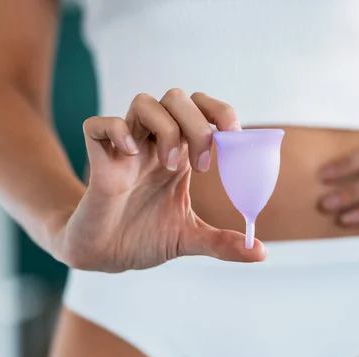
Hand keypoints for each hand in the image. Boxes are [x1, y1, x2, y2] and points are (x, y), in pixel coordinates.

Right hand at [57, 89, 265, 271]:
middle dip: (197, 123)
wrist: (106, 256)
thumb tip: (261, 253)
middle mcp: (154, 145)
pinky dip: (116, 131)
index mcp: (180, 155)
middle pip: (177, 98)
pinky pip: (97, 126)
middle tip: (202, 165)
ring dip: (166, 128)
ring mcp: (125, 150)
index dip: (220, 113)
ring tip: (170, 166)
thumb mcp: (190, 239)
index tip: (234, 136)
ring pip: (143, 102)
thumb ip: (223, 243)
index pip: (202, 109)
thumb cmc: (145, 238)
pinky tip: (130, 157)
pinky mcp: (98, 162)